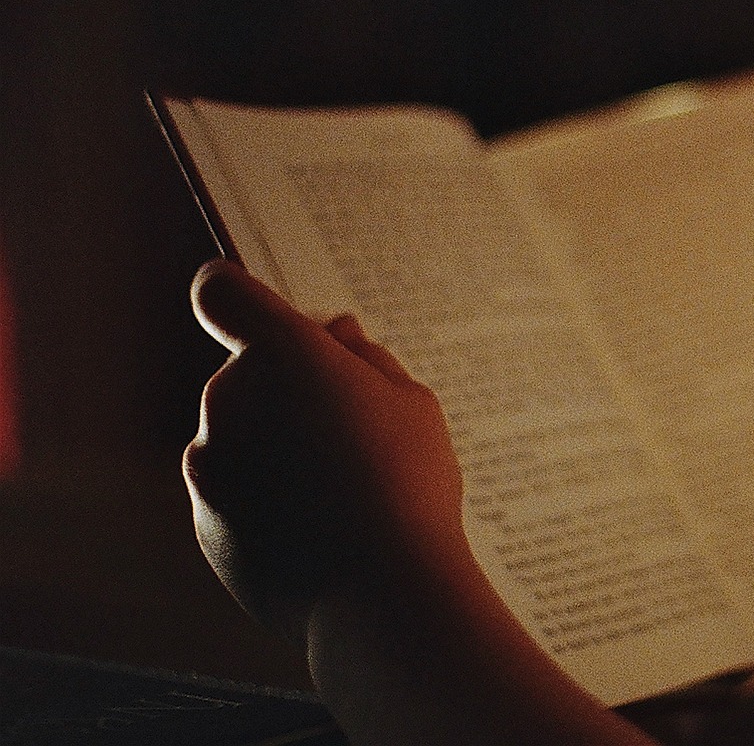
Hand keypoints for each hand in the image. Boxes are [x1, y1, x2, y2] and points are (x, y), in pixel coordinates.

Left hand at [184, 262, 471, 645]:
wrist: (378, 596)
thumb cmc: (406, 486)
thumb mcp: (412, 402)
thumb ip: (364, 358)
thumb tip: (335, 337)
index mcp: (281, 353)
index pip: (223, 292)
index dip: (241, 297)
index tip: (271, 317)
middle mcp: (229, 401)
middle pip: (249, 373)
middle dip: (291, 388)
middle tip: (358, 426)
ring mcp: (209, 464)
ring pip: (243, 434)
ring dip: (279, 447)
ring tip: (346, 489)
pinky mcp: (205, 521)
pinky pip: (235, 491)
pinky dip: (267, 500)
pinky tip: (322, 527)